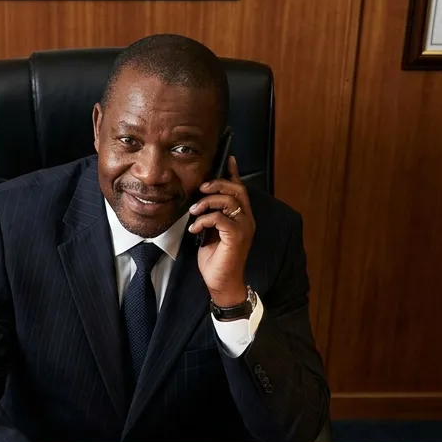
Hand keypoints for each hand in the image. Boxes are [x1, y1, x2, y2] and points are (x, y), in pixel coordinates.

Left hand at [188, 155, 253, 306]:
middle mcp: (247, 220)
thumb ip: (211, 216)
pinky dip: (204, 220)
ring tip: (194, 212)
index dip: (234, 173)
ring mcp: (244, 228)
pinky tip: (195, 228)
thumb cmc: (216, 260)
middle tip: (200, 189)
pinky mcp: (236, 237)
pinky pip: (220, 218)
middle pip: (236, 190)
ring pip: (228, 201)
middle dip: (217, 184)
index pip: (240, 189)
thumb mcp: (211, 232)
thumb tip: (200, 201)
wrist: (221, 283)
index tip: (228, 158)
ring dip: (206, 203)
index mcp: (242, 217)